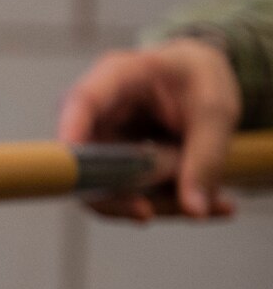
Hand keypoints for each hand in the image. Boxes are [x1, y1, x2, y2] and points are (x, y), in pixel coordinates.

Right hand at [56, 37, 241, 220]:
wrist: (197, 81)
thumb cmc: (199, 79)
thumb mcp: (215, 112)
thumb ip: (207, 158)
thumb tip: (194, 210)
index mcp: (119, 75)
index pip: (84, 101)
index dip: (72, 133)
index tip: (73, 170)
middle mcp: (97, 109)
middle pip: (86, 160)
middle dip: (121, 194)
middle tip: (150, 213)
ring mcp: (101, 139)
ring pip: (109, 187)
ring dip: (159, 203)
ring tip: (217, 203)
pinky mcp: (113, 163)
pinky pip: (129, 194)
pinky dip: (168, 202)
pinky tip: (214, 203)